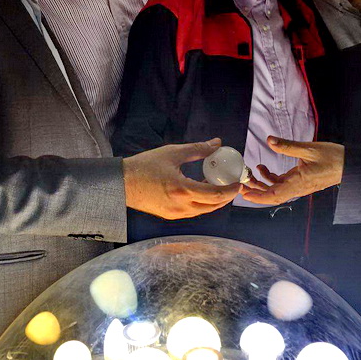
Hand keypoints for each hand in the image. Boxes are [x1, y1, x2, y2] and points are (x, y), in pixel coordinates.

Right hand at [123, 138, 240, 218]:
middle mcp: (181, 207)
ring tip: (219, 187)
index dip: (231, 190)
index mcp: (183, 190)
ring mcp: (175, 214)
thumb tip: (217, 143)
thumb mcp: (173, 153)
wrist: (122, 183)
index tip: (238, 182)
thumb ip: (198, 149)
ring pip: (204, 211)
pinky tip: (202, 192)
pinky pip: (193, 212)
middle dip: (226, 197)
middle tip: (232, 185)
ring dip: (215, 201)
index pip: (216, 195)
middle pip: (213, 206)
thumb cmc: (144, 166)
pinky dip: (202, 204)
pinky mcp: (170, 216)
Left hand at [241, 136, 344, 204]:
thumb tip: (270, 140)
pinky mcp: (299, 180)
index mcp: (299, 183)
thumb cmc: (333, 158)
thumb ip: (288, 146)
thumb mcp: (309, 149)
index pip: (275, 195)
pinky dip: (270, 178)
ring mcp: (298, 185)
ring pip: (275, 189)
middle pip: (272, 195)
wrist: (348, 163)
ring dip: (261, 183)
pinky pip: (281, 183)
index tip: (245, 194)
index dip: (258, 197)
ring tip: (250, 173)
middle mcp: (297, 187)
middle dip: (255, 192)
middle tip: (241, 186)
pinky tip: (262, 168)